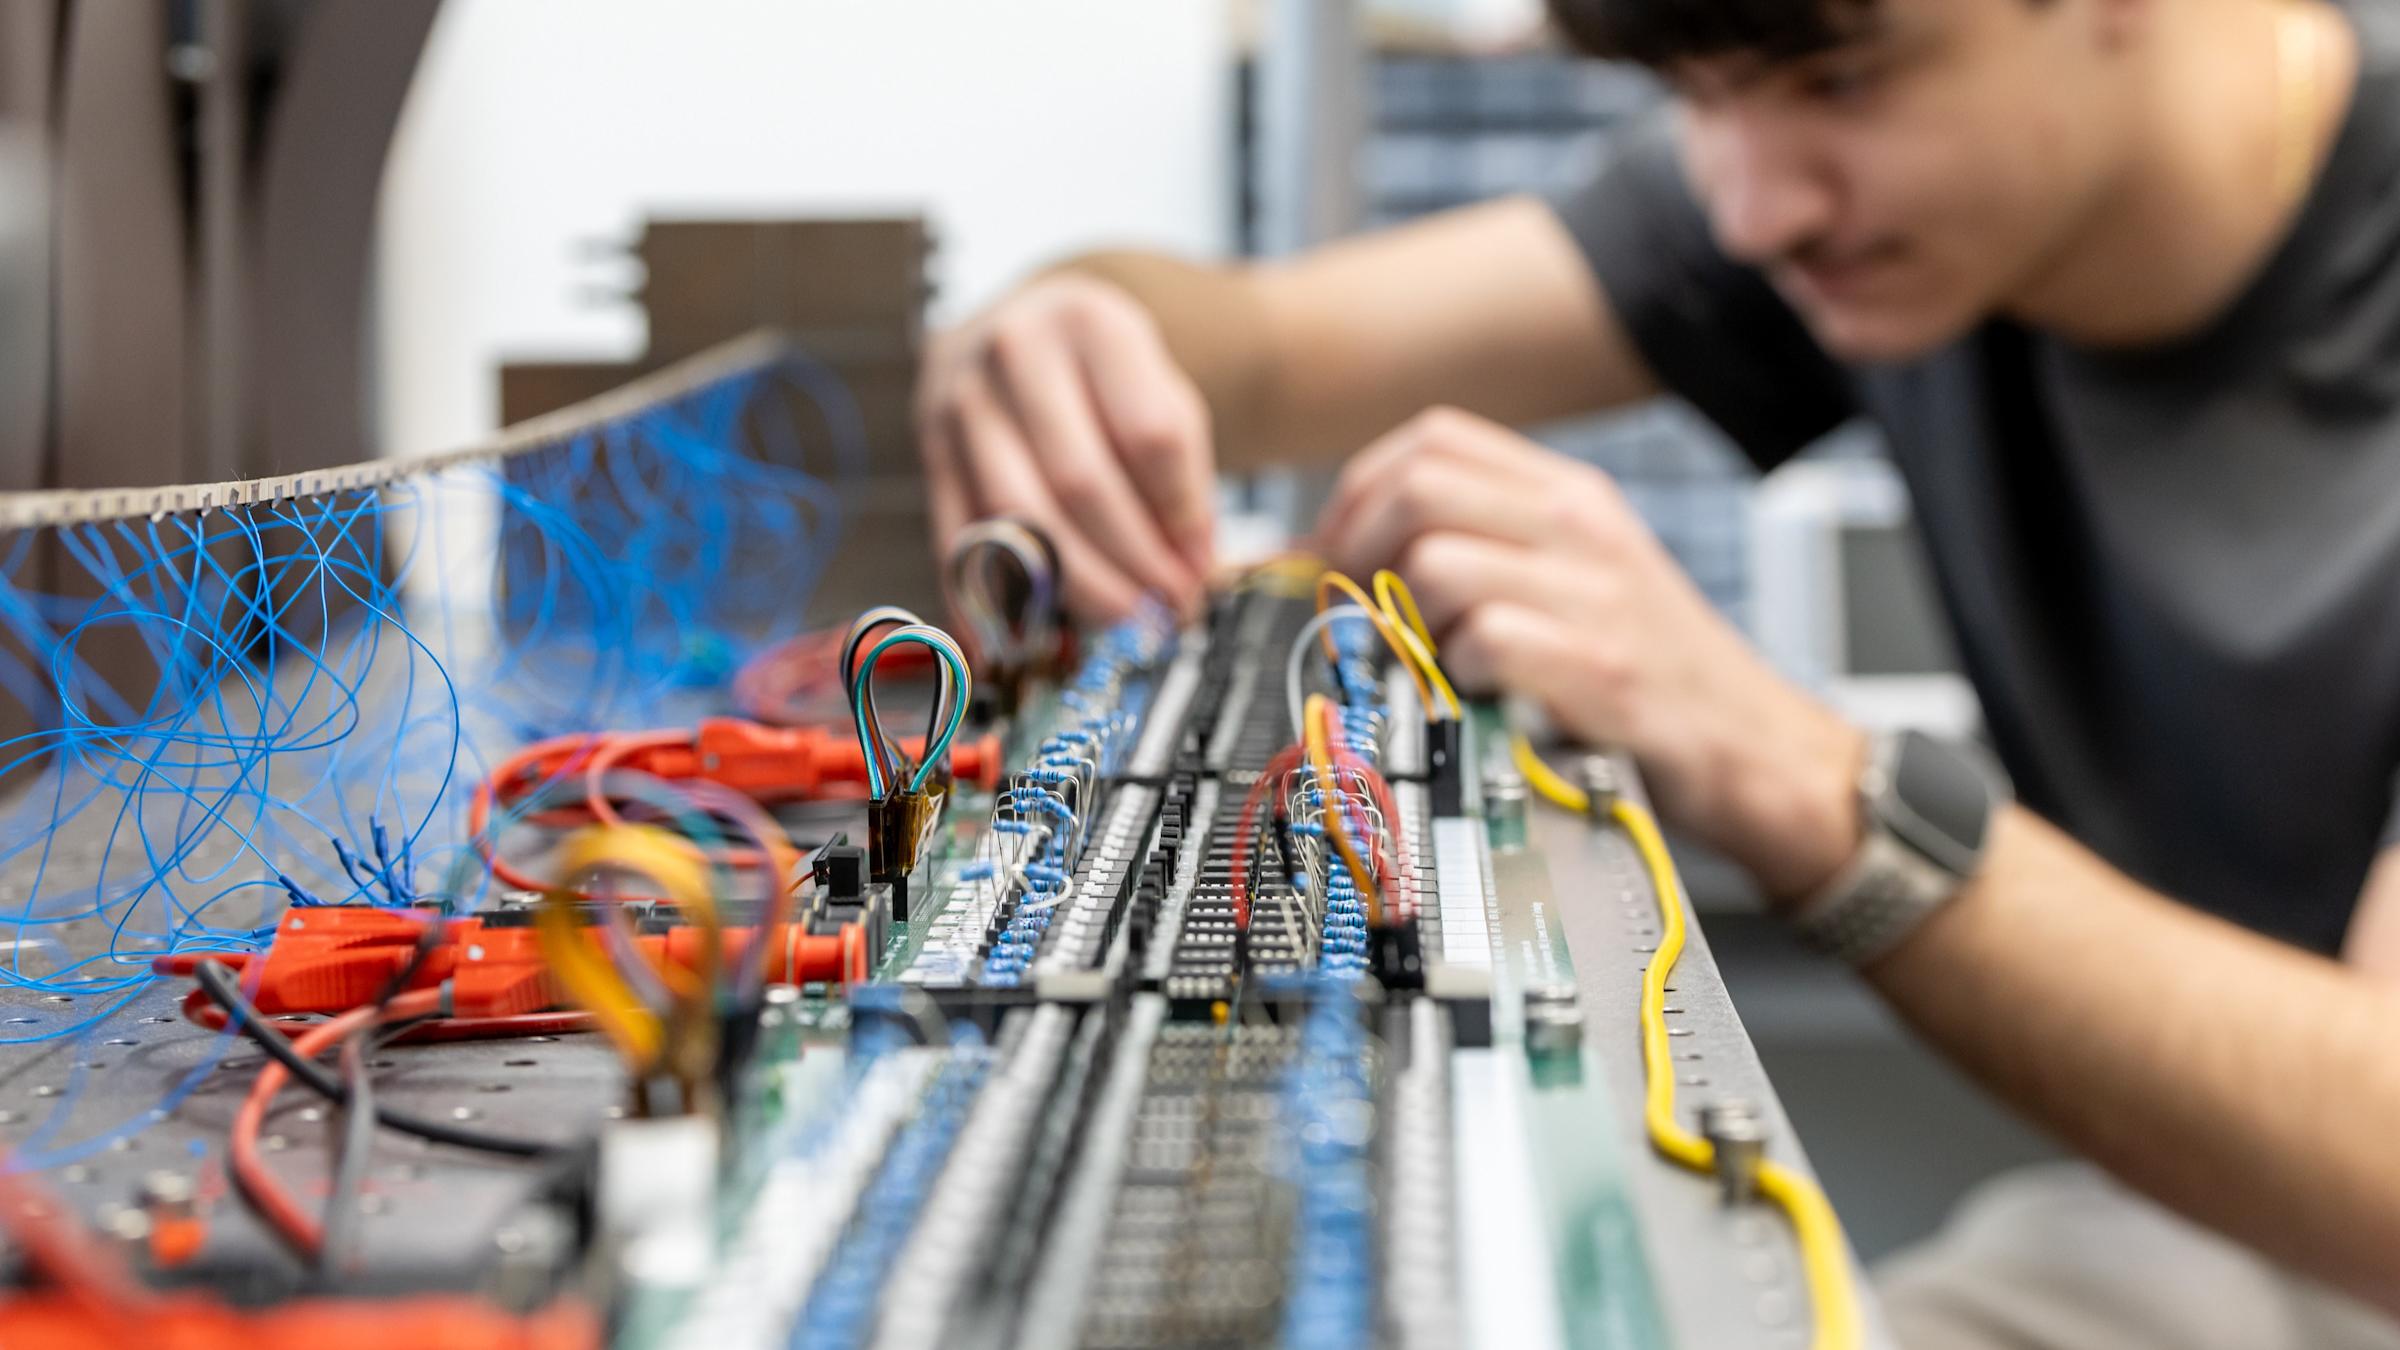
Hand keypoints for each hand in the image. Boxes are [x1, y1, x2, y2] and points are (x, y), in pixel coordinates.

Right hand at [917, 274, 1213, 621]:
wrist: (1023, 328)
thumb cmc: (1105, 374)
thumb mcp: (1161, 391)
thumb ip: (1182, 474)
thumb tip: (1190, 570)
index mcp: (1091, 322)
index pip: (1150, 434)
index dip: (1183, 514)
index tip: (1203, 566)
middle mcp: (1015, 351)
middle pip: (1081, 481)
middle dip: (1134, 561)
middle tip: (1169, 609)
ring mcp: (960, 401)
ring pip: (1021, 516)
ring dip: (1080, 586)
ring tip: (1125, 618)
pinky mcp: (931, 453)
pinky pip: (960, 539)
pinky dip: (990, 600)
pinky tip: (1023, 641)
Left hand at [1314, 407, 1862, 902]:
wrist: (1763, 751)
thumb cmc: (1656, 673)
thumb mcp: (1580, 577)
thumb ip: (1485, 547)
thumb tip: (1348, 557)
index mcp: (1570, 495)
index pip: (1434, 438)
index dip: (1358, 493)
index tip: (1334, 554)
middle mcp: (1581, 527)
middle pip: (1419, 486)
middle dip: (1357, 553)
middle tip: (1357, 615)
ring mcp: (1593, 595)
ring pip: (1438, 562)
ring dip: (1409, 621)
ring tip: (1435, 664)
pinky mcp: (1599, 669)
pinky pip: (1485, 641)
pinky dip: (1457, 676)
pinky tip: (1479, 699)